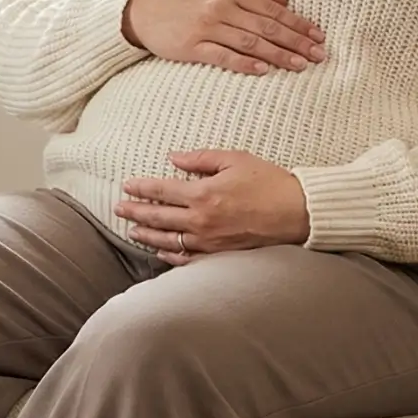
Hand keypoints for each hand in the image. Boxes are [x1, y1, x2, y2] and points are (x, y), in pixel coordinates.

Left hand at [117, 150, 308, 263]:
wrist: (299, 212)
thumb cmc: (270, 182)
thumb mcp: (235, 159)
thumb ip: (201, 158)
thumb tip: (174, 158)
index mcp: (204, 193)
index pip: (161, 190)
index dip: (141, 188)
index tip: (126, 186)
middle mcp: (202, 220)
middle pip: (158, 217)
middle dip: (135, 212)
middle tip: (118, 209)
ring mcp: (210, 241)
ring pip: (169, 240)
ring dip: (147, 235)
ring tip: (132, 231)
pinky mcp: (221, 254)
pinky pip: (188, 259)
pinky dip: (171, 255)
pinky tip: (161, 251)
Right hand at [121, 0, 325, 75]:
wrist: (141, 8)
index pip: (273, 8)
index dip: (299, 23)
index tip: (319, 36)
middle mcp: (222, 7)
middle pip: (267, 26)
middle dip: (296, 41)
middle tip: (319, 55)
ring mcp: (206, 27)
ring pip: (251, 42)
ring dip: (278, 55)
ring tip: (300, 65)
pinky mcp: (192, 46)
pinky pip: (223, 56)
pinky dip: (245, 63)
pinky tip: (263, 70)